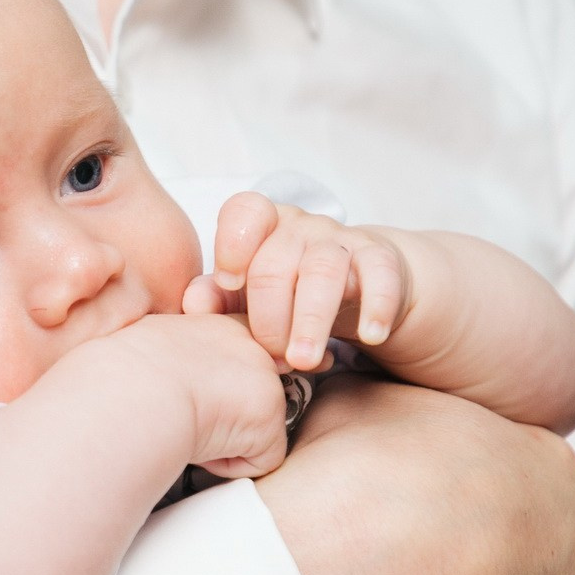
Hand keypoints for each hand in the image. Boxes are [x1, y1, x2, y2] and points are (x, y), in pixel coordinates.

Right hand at [99, 313, 288, 478]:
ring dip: (224, 440)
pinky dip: (230, 464)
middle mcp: (253, 345)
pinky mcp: (271, 417)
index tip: (189, 400)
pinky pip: (261, 460)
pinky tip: (201, 445)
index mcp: (220, 326)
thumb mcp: (151, 346)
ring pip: (255, 429)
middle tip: (185, 414)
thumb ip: (180, 356)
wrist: (134, 389)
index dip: (219, 389)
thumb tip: (174, 377)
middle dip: (225, 415)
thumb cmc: (121, 375)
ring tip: (186, 426)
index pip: (235, 362)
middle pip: (250, 396)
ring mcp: (268, 379)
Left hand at [182, 193, 411, 372]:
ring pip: (324, 269)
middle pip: (276, 262)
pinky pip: (381, 275)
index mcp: (262, 227)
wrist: (357, 288)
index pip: (245, 212)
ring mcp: (341, 240)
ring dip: (311, 321)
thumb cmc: (287, 295)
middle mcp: (300, 227)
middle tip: (274, 359)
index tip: (230, 283)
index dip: (233, 244)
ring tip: (305, 362)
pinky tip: (371, 336)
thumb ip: (217, 300)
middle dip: (270, 318)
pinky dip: (377, 306)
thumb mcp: (248, 300)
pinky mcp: (381, 260)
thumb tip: (193, 305)